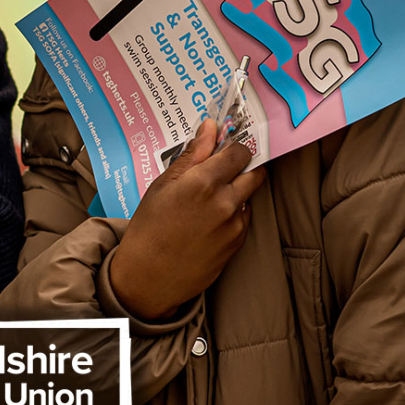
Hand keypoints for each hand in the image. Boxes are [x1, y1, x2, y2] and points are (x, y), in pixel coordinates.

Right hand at [108, 118, 264, 321]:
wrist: (150, 276)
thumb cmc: (149, 227)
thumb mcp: (163, 185)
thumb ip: (192, 154)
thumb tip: (209, 128)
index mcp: (204, 182)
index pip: (239, 152)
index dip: (232, 147)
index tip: (223, 148)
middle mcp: (226, 202)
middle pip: (255, 172)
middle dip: (242, 167)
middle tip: (221, 170)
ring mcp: (235, 225)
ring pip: (249, 195)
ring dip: (238, 190)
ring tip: (208, 199)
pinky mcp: (238, 243)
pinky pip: (244, 218)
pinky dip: (234, 212)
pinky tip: (209, 219)